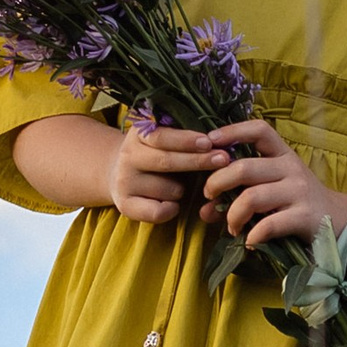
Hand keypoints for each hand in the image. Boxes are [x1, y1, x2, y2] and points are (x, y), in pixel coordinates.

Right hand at [105, 121, 225, 224]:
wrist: (123, 175)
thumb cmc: (157, 154)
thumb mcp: (165, 138)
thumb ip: (184, 137)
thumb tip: (220, 139)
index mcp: (140, 134)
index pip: (162, 136)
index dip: (186, 140)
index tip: (209, 142)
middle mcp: (128, 155)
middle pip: (165, 161)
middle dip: (197, 161)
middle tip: (223, 160)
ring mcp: (124, 180)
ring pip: (167, 188)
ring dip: (181, 189)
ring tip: (180, 187)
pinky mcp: (124, 204)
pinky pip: (157, 212)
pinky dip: (171, 210)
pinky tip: (174, 205)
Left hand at [199, 118, 333, 251]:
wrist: (339, 221)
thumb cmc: (298, 203)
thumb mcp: (273, 190)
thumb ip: (239, 193)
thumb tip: (204, 210)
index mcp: (283, 155)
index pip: (260, 131)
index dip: (232, 131)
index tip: (209, 141)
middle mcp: (291, 168)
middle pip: (244, 168)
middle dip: (217, 183)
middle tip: (210, 197)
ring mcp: (299, 192)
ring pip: (252, 197)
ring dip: (233, 215)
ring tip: (232, 227)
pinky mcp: (304, 216)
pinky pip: (269, 225)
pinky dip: (253, 236)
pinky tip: (250, 242)